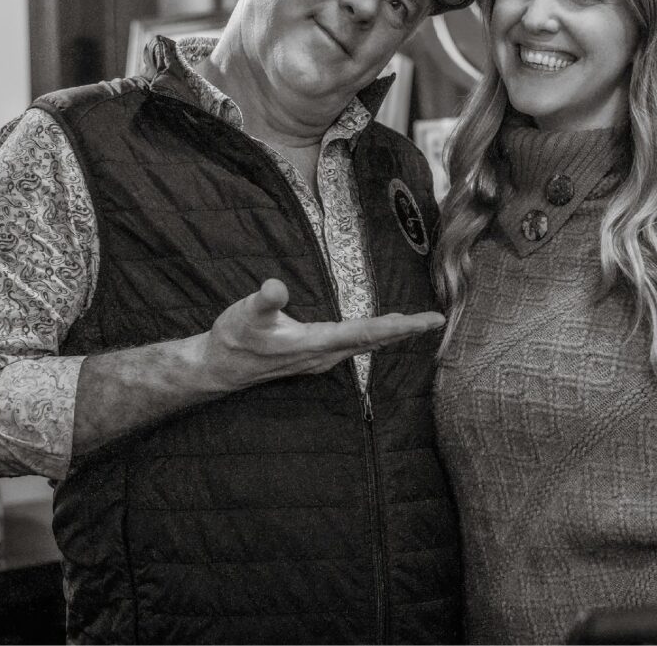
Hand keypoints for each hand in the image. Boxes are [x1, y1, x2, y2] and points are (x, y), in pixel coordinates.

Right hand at [195, 279, 444, 393]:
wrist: (220, 369)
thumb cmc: (234, 339)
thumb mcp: (245, 314)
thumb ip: (264, 302)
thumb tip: (275, 287)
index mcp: (316, 344)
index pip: (366, 334)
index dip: (399, 326)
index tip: (426, 321)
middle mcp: (325, 355)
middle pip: (373, 342)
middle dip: (405, 331)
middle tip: (436, 320)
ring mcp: (321, 359)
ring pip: (365, 345)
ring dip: (392, 334)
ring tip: (417, 323)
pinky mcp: (315, 357)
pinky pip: (354, 345)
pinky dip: (374, 336)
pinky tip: (381, 331)